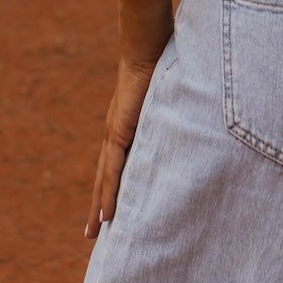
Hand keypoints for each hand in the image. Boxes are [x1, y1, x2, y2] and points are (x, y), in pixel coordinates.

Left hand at [85, 57, 159, 239]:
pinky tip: (107, 214)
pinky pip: (113, 171)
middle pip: (104, 179)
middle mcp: (115, 135)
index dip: (111, 187)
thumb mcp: (167, 99)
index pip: (115, 165)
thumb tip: (190, 119)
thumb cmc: (159, 66)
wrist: (146, 48)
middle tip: (92, 234)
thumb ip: (172, 112)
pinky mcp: (118, 133)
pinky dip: (109, 194)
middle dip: (98, 206)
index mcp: (125, 128)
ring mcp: (114, 135)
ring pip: (104, 181)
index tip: (109, 209)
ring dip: (100, 208)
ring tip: (95, 233)